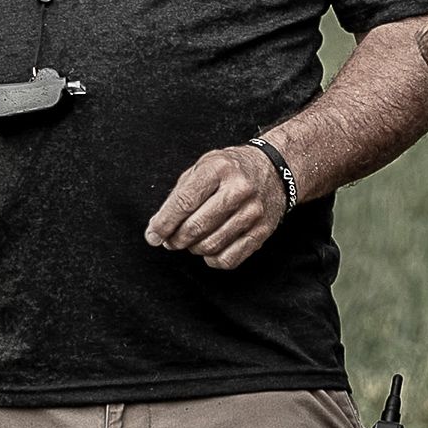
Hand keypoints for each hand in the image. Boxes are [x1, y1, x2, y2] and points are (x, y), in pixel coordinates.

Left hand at [145, 145, 285, 269]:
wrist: (275, 170)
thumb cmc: (231, 170)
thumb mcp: (204, 167)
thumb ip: (180, 194)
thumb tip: (157, 228)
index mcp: (219, 169)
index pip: (184, 202)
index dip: (164, 223)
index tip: (152, 236)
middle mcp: (239, 189)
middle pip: (196, 227)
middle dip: (176, 239)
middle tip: (170, 240)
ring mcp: (253, 212)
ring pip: (211, 245)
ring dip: (193, 248)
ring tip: (190, 242)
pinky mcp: (262, 232)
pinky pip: (230, 259)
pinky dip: (212, 260)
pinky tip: (209, 250)